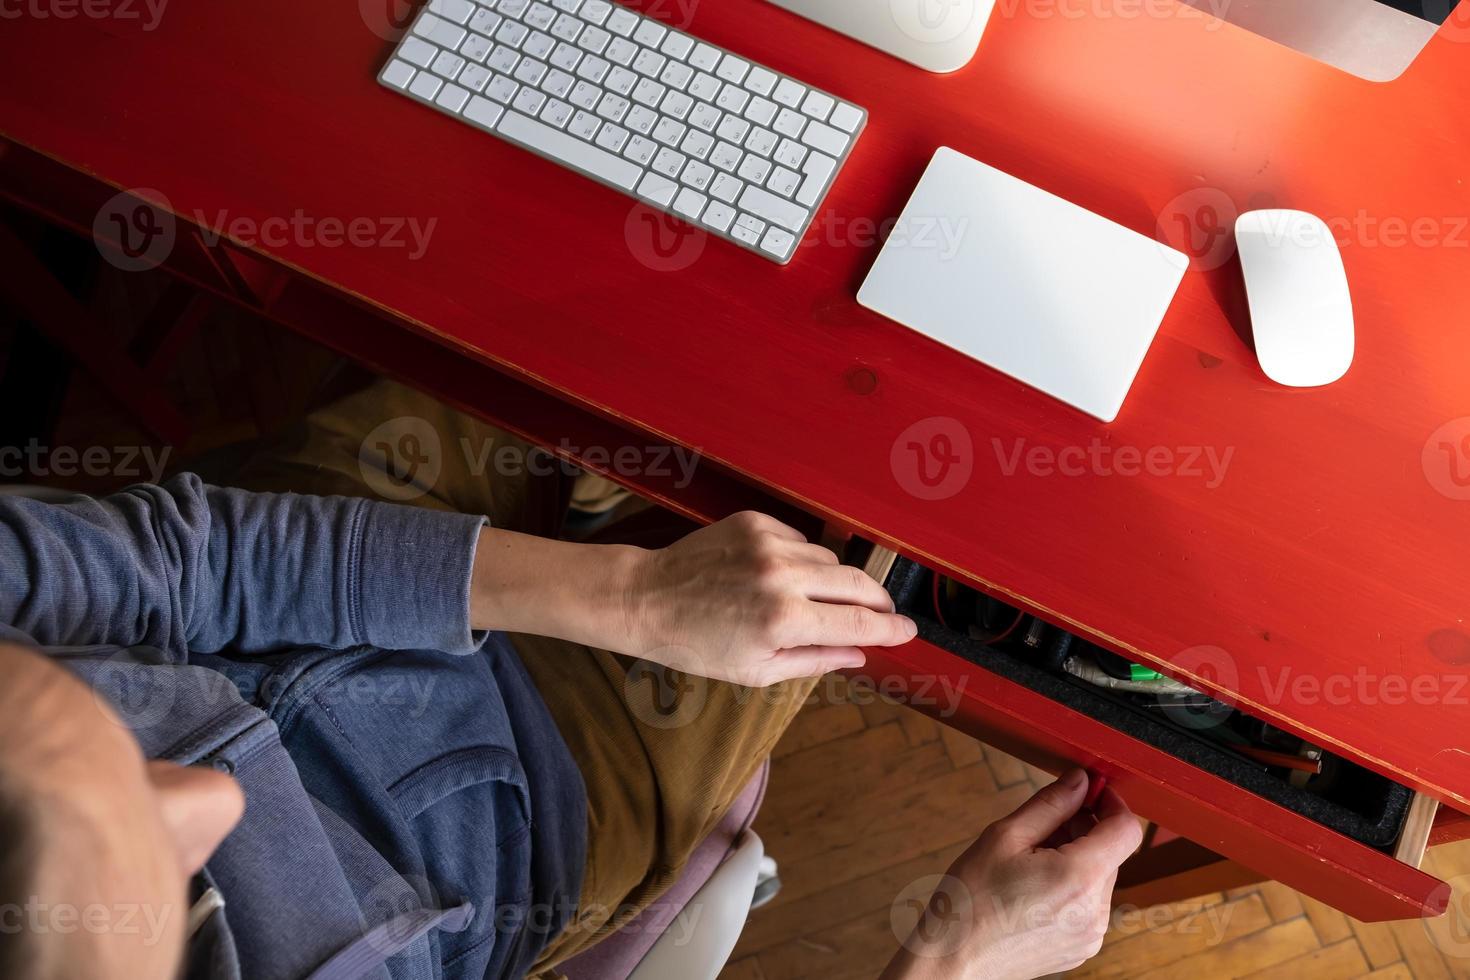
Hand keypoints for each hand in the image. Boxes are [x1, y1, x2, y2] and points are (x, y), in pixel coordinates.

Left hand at [622, 511, 916, 684]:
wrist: (647, 599)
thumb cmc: (697, 645)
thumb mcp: (757, 671)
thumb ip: (815, 661)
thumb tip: (860, 653)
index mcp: (784, 622)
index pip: (860, 623)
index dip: (891, 629)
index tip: (907, 631)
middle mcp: (781, 578)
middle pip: (858, 584)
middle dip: (878, 600)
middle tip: (883, 613)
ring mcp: (769, 545)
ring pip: (830, 560)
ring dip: (833, 581)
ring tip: (811, 601)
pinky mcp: (755, 522)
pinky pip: (801, 541)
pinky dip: (801, 559)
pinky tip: (779, 576)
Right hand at [882, 769, 1142, 979]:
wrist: (954, 959)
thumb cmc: (970, 900)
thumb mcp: (1004, 836)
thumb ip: (1050, 804)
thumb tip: (1080, 781)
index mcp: (1078, 877)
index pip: (1126, 830)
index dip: (1112, 804)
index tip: (1092, 793)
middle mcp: (1094, 910)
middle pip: (1110, 853)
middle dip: (1084, 831)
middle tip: (1040, 828)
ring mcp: (1091, 934)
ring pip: (1099, 877)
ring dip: (1076, 859)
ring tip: (1030, 862)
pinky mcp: (1082, 947)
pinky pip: (1089, 904)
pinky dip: (1071, 887)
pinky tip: (1034, 888)